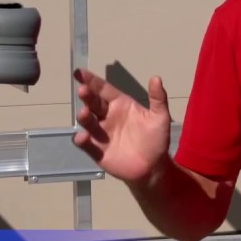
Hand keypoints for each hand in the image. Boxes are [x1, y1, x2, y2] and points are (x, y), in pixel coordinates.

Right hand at [71, 68, 172, 185]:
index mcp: (120, 105)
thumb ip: (158, 98)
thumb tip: (156, 77)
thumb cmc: (156, 139)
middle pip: (93, 104)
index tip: (79, 72)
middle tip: (83, 90)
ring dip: (84, 117)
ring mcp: (101, 134)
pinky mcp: (98, 151)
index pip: (104, 90)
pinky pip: (87, 145)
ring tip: (84, 113)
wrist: (154, 167)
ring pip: (88, 122)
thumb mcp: (160, 117)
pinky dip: (82, 140)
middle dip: (87, 96)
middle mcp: (107, 117)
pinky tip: (82, 137)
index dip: (92, 81)